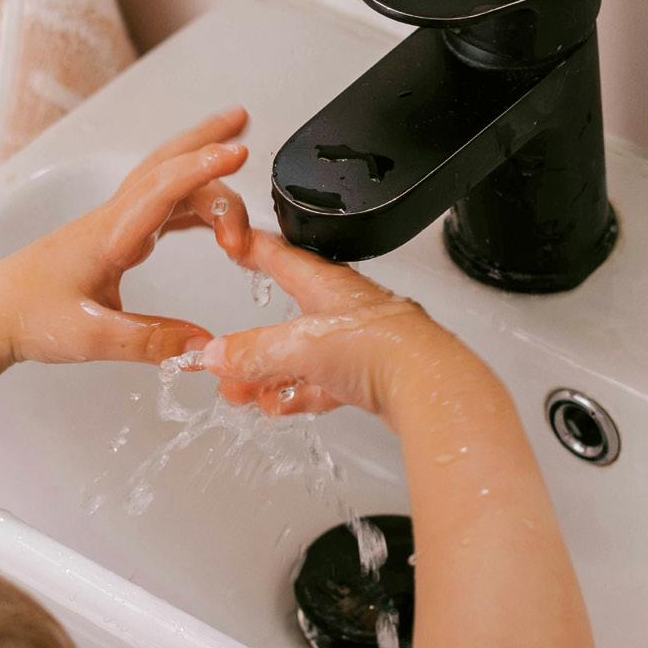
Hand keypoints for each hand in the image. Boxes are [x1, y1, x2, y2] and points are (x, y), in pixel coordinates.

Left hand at [0, 107, 252, 371]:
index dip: (201, 170)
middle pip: (164, 167)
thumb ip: (151, 342)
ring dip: (198, 165)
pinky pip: (156, 208)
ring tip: (233, 151)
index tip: (237, 154)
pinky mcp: (109, 240)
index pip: (162, 191)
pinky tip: (203, 212)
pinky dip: (187, 199)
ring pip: (162, 183)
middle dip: (205, 140)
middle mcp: (111, 222)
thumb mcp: (92, 338)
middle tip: (241, 122)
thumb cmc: (27, 319)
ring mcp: (110, 227)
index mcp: (108, 237)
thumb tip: (205, 346)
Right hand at [201, 226, 457, 424]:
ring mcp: (359, 345)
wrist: (429, 387)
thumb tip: (218, 355)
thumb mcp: (300, 346)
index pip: (282, 256)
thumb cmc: (383, 347)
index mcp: (329, 284)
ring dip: (269, 374)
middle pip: (287, 319)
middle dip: (251, 340)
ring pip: (302, 357)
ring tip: (240, 391)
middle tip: (226, 354)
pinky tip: (279, 406)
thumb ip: (254, 352)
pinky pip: (323, 384)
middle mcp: (344, 310)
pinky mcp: (369, 378)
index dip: (254, 248)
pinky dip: (297, 394)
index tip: (234, 242)